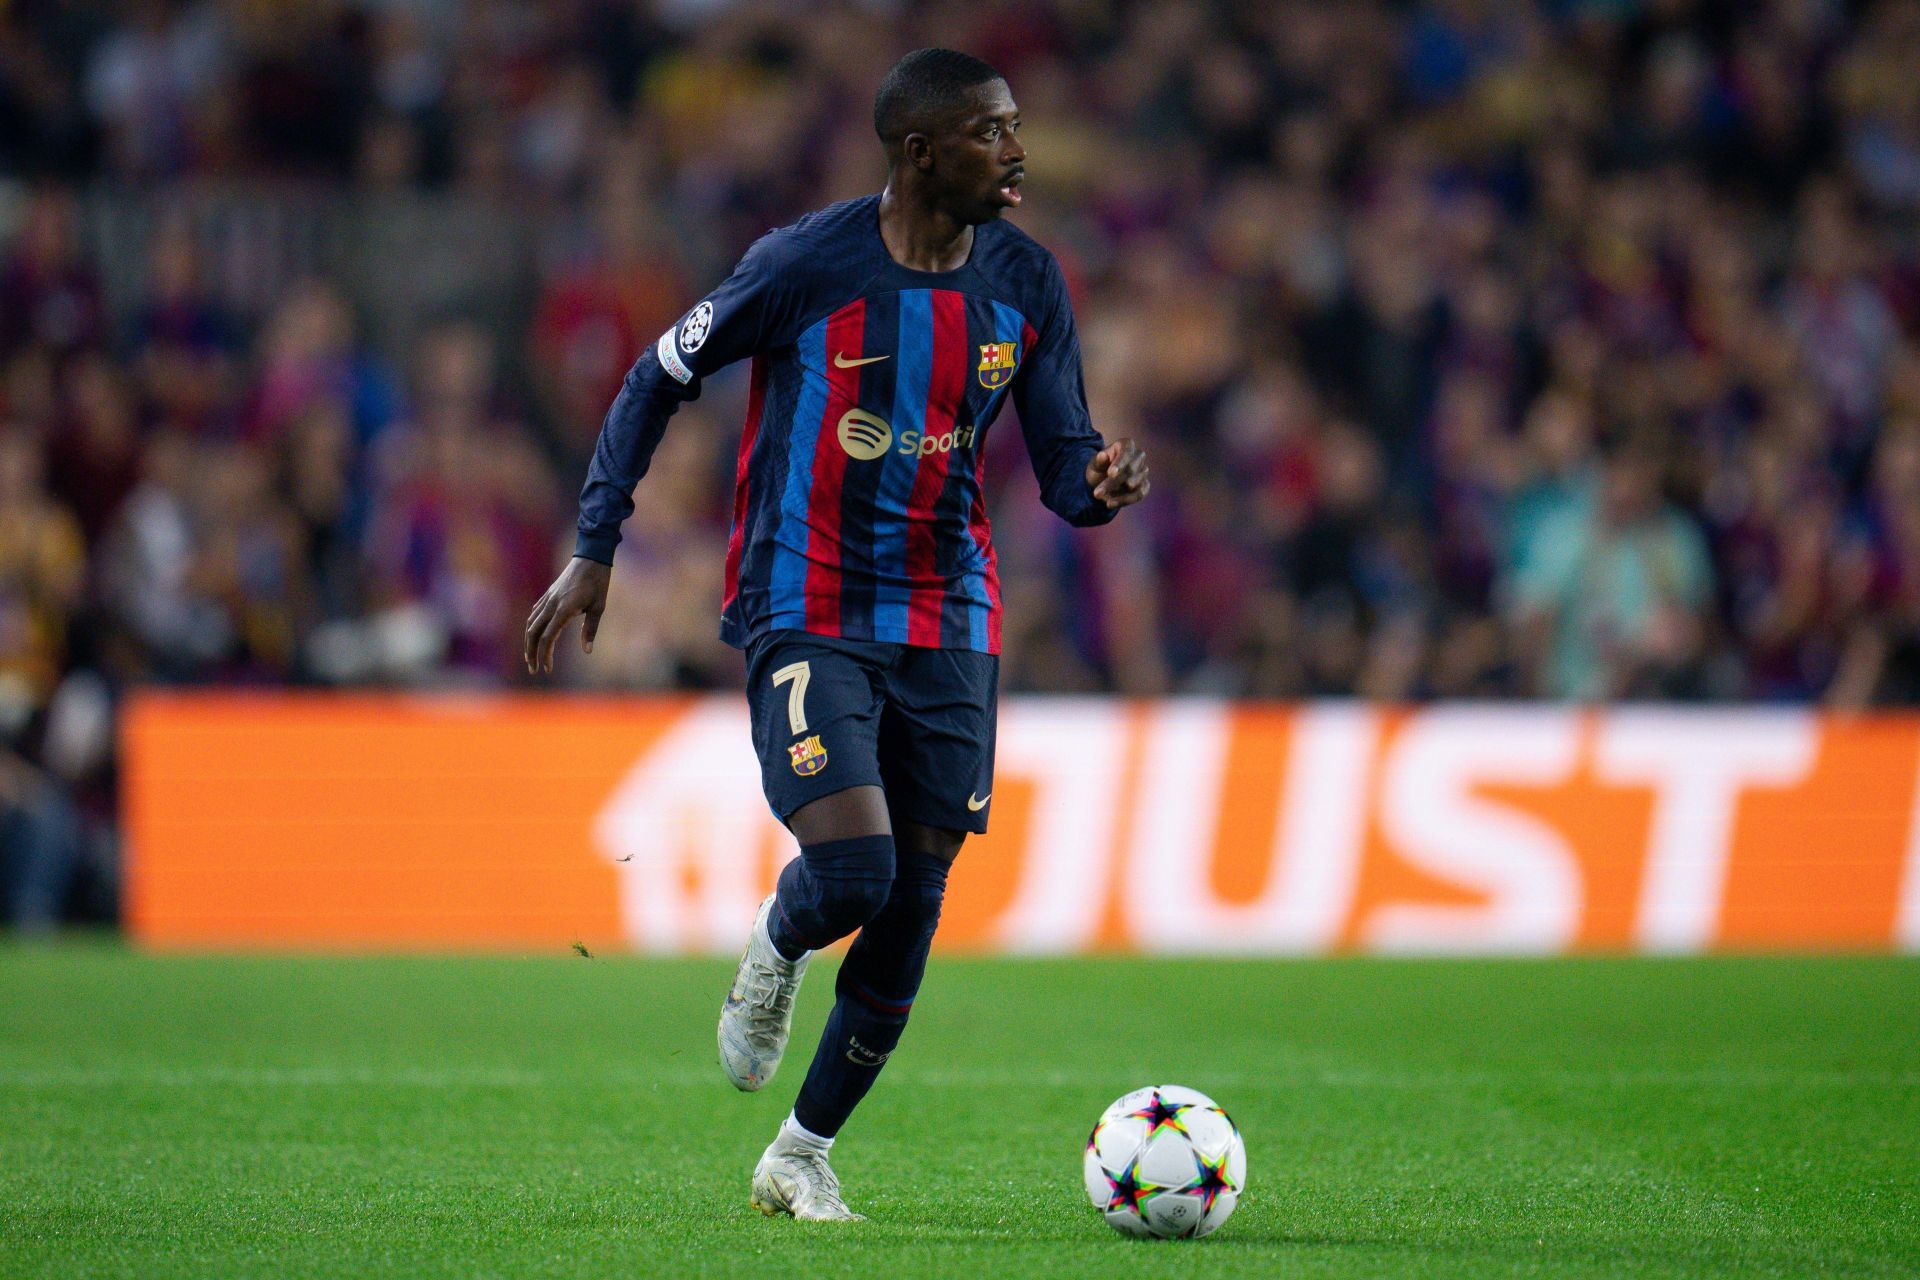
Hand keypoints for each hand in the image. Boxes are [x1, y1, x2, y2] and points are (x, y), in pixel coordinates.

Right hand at [523, 556, 612, 673]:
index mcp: (564, 609)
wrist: (591, 556)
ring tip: (531, 657)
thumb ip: (590, 629)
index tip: (547, 669)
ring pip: (531, 623)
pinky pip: (534, 613)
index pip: (548, 638)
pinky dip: (531, 627)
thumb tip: (587, 651)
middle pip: (533, 633)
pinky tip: (534, 635)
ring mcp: (548, 598)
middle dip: (531, 653)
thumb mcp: (599, 607)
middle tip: (533, 669)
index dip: (545, 655)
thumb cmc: (598, 582)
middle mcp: (552, 604)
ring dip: (529, 641)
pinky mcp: (548, 594)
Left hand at [1086, 438, 1149, 508]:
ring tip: (1099, 496)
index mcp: (1127, 445)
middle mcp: (1138, 456)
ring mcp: (1143, 471)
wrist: (1102, 482)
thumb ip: (1098, 461)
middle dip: (1113, 482)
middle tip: (1096, 493)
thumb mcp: (1094, 465)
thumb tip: (1102, 456)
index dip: (1120, 464)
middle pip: (1130, 470)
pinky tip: (1110, 504)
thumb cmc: (1099, 468)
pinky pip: (1138, 494)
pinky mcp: (1145, 486)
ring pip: (1133, 484)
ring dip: (1115, 493)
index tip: (1110, 474)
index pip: (1126, 453)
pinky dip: (1124, 500)